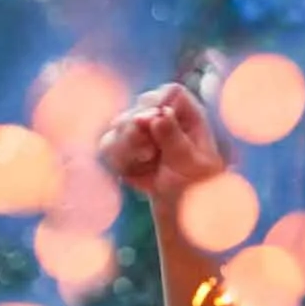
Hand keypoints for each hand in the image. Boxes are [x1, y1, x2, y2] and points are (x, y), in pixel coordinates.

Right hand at [97, 82, 227, 199]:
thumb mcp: (191, 164)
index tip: (152, 123)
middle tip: (148, 154)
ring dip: (127, 148)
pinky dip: (119, 162)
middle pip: (139, 107)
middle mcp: (164, 116)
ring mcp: (141, 129)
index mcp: (189, 115)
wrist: (181, 211)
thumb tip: (155, 115)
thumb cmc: (196, 185)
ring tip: (144, 164)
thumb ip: (172, 138)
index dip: (158, 106)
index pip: (170, 93)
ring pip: (117, 126)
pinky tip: (134, 175)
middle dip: (136, 132)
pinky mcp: (124, 146)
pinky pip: (108, 146)